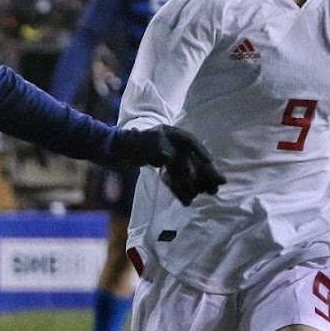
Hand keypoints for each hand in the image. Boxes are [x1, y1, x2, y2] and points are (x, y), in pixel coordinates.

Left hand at [110, 126, 224, 205]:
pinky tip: (187, 198)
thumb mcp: (144, 143)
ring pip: (183, 169)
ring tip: (208, 193)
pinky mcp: (158, 166)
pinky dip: (178, 186)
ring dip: (195, 182)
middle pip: (190, 157)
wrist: (110, 150)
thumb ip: (159, 150)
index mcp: (168, 132)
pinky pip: (172, 177)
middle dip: (203, 171)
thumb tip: (169, 159)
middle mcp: (169, 142)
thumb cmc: (126, 143)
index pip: (189, 141)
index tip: (209, 162)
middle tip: (219, 183)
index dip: (200, 152)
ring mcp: (164, 154)